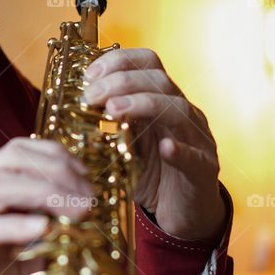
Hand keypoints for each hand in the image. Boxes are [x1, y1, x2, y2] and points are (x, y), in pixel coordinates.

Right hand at [0, 137, 93, 274]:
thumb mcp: (25, 260)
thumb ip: (48, 239)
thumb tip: (85, 225)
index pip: (18, 152)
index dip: (57, 158)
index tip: (88, 182)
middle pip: (11, 159)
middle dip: (57, 173)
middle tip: (89, 201)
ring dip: (44, 194)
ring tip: (75, 213)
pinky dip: (10, 225)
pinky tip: (40, 228)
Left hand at [82, 48, 225, 241]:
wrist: (185, 214)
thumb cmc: (154, 176)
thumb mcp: (126, 145)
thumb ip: (109, 126)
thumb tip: (70, 109)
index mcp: (164, 101)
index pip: (148, 63)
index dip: (119, 61)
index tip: (90, 75)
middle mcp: (184, 114)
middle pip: (160, 80)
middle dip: (121, 81)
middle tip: (91, 95)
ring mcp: (198, 140)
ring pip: (178, 109)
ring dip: (143, 104)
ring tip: (113, 109)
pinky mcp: (204, 170)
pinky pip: (196, 156)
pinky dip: (180, 150)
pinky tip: (164, 148)